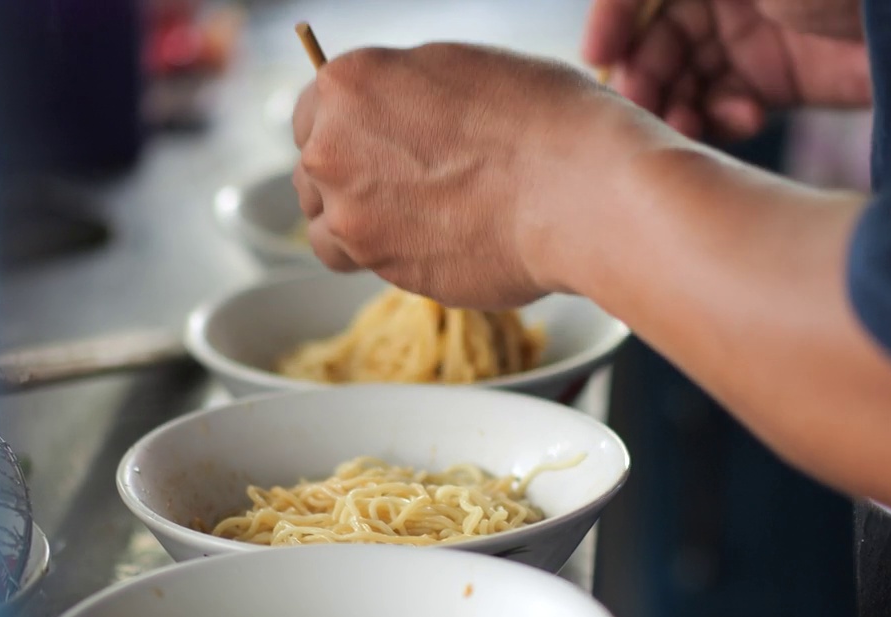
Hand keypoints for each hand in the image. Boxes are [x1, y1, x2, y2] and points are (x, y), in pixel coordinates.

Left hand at [291, 43, 663, 308]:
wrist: (579, 191)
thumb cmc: (543, 118)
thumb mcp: (460, 70)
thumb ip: (402, 95)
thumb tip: (389, 118)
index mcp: (348, 85)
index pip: (311, 114)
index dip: (341, 131)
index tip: (363, 145)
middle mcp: (334, 151)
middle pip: (311, 175)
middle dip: (344, 181)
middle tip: (395, 186)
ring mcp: (354, 219)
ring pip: (326, 233)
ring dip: (356, 230)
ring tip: (411, 223)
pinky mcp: (385, 271)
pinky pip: (370, 269)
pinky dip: (393, 262)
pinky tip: (436, 246)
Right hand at [583, 0, 870, 141]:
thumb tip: (614, 29)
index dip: (615, 19)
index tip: (601, 59)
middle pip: (658, 38)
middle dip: (646, 75)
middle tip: (644, 111)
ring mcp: (755, 35)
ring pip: (687, 78)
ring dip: (678, 106)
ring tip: (686, 128)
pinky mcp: (783, 81)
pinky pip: (728, 107)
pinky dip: (721, 121)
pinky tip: (741, 123)